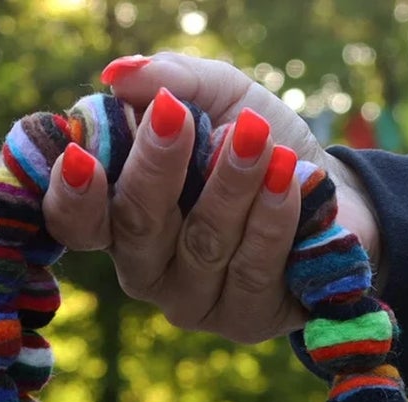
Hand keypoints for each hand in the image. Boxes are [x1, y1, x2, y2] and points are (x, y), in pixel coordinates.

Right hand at [42, 52, 382, 343]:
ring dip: (230, 184)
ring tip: (258, 137)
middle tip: (177, 116)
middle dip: (157, 167)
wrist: (335, 195)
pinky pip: (254, 267)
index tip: (81, 156)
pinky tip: (291, 178)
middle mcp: (148, 268)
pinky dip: (273, 217)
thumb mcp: (218, 96)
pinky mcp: (246, 320)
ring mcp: (195, 301)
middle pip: (138, 226)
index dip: (72, 195)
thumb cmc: (260, 145)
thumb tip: (122, 76)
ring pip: (203, 243)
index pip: (77, 222)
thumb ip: (170, 81)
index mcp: (121, 217)